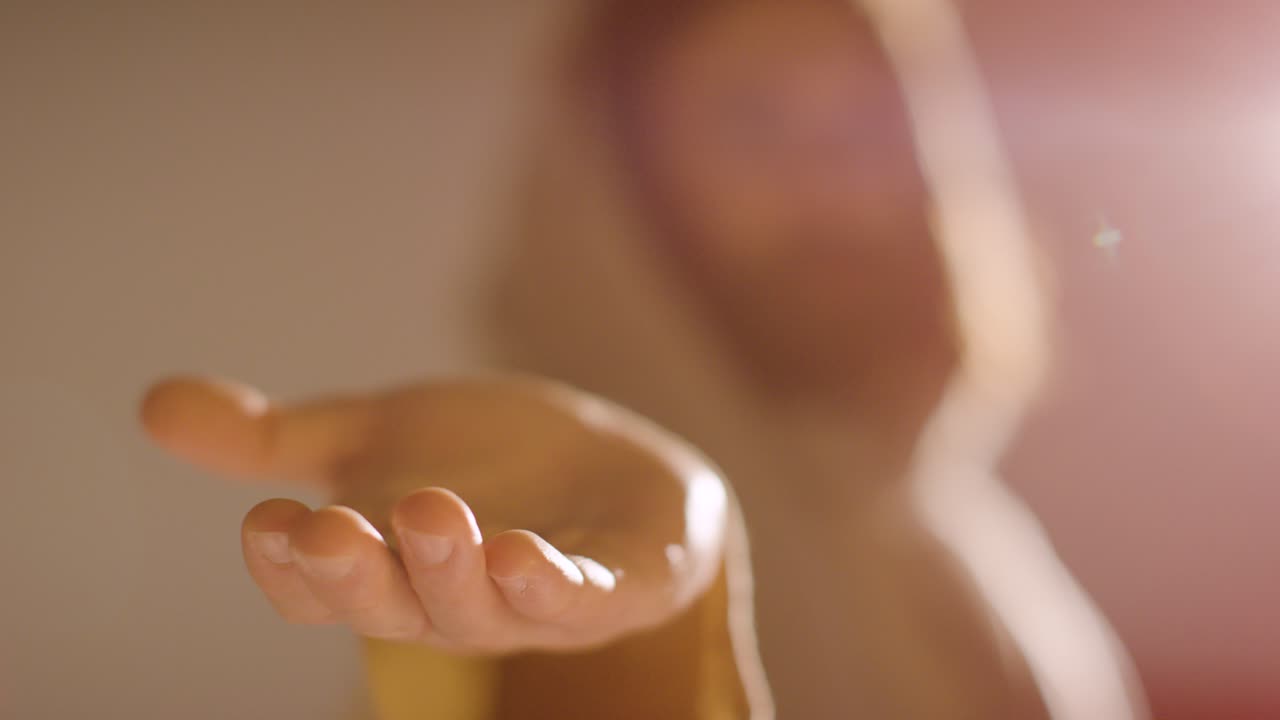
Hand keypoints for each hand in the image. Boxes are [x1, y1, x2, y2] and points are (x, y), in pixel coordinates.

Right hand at [140, 374, 727, 654]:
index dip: (287, 565)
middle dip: (358, 574)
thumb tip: (154, 403)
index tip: (265, 520)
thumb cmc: (489, 463)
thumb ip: (282, 436)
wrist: (617, 468)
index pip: (319, 589)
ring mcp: (537, 604)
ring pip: (481, 611)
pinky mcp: (621, 587)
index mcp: (388, 570)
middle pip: (391, 608)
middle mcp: (452, 601)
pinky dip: (551, 585)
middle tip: (330, 528)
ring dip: (450, 570)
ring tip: (430, 512)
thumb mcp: (383, 435)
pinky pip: (585, 601)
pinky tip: (520, 553)